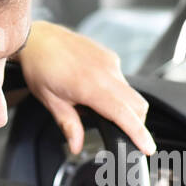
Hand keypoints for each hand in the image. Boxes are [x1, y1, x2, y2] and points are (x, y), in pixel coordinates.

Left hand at [16, 21, 155, 156]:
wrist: (37, 37)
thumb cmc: (40, 66)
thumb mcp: (50, 101)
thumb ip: (69, 125)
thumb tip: (76, 146)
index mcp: (89, 86)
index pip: (123, 114)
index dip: (138, 133)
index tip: (148, 148)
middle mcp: (105, 72)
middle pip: (138, 105)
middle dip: (137, 124)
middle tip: (124, 136)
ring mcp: (110, 62)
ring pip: (132, 93)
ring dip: (127, 109)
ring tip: (102, 111)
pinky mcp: (110, 57)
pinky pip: (123, 80)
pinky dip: (118, 93)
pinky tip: (98, 93)